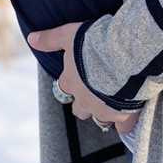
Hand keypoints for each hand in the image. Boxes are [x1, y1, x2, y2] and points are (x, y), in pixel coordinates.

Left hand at [26, 23, 140, 133]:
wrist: (126, 54)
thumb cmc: (97, 43)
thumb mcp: (70, 35)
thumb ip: (51, 39)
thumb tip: (31, 39)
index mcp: (70, 82)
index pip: (63, 90)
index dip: (71, 84)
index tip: (80, 77)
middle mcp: (84, 100)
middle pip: (79, 110)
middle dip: (85, 103)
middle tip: (97, 91)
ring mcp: (103, 110)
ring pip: (99, 120)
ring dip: (104, 112)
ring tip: (114, 102)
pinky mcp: (123, 116)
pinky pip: (122, 128)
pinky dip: (126, 123)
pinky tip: (131, 115)